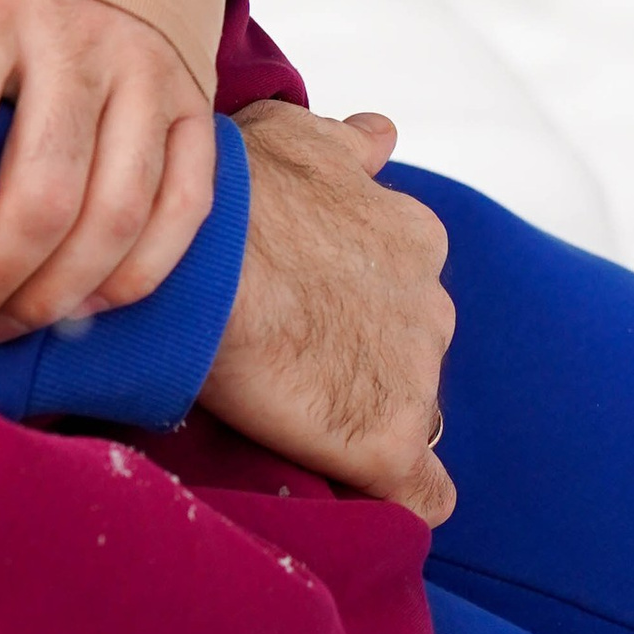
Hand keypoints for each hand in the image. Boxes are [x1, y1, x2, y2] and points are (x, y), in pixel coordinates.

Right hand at [200, 108, 454, 520]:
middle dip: (369, 355)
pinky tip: (372, 499)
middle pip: (414, 347)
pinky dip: (404, 496)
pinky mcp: (389, 441)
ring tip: (300, 419)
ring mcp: (415, 375)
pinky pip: (425, 492)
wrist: (203, 256)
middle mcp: (430, 304)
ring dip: (369, 414)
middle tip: (297, 360)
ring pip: (412, 409)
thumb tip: (382, 134)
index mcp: (411, 235)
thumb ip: (346, 143)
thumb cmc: (235, 190)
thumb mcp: (297, 136)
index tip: (310, 309)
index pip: (405, 285)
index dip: (356, 301)